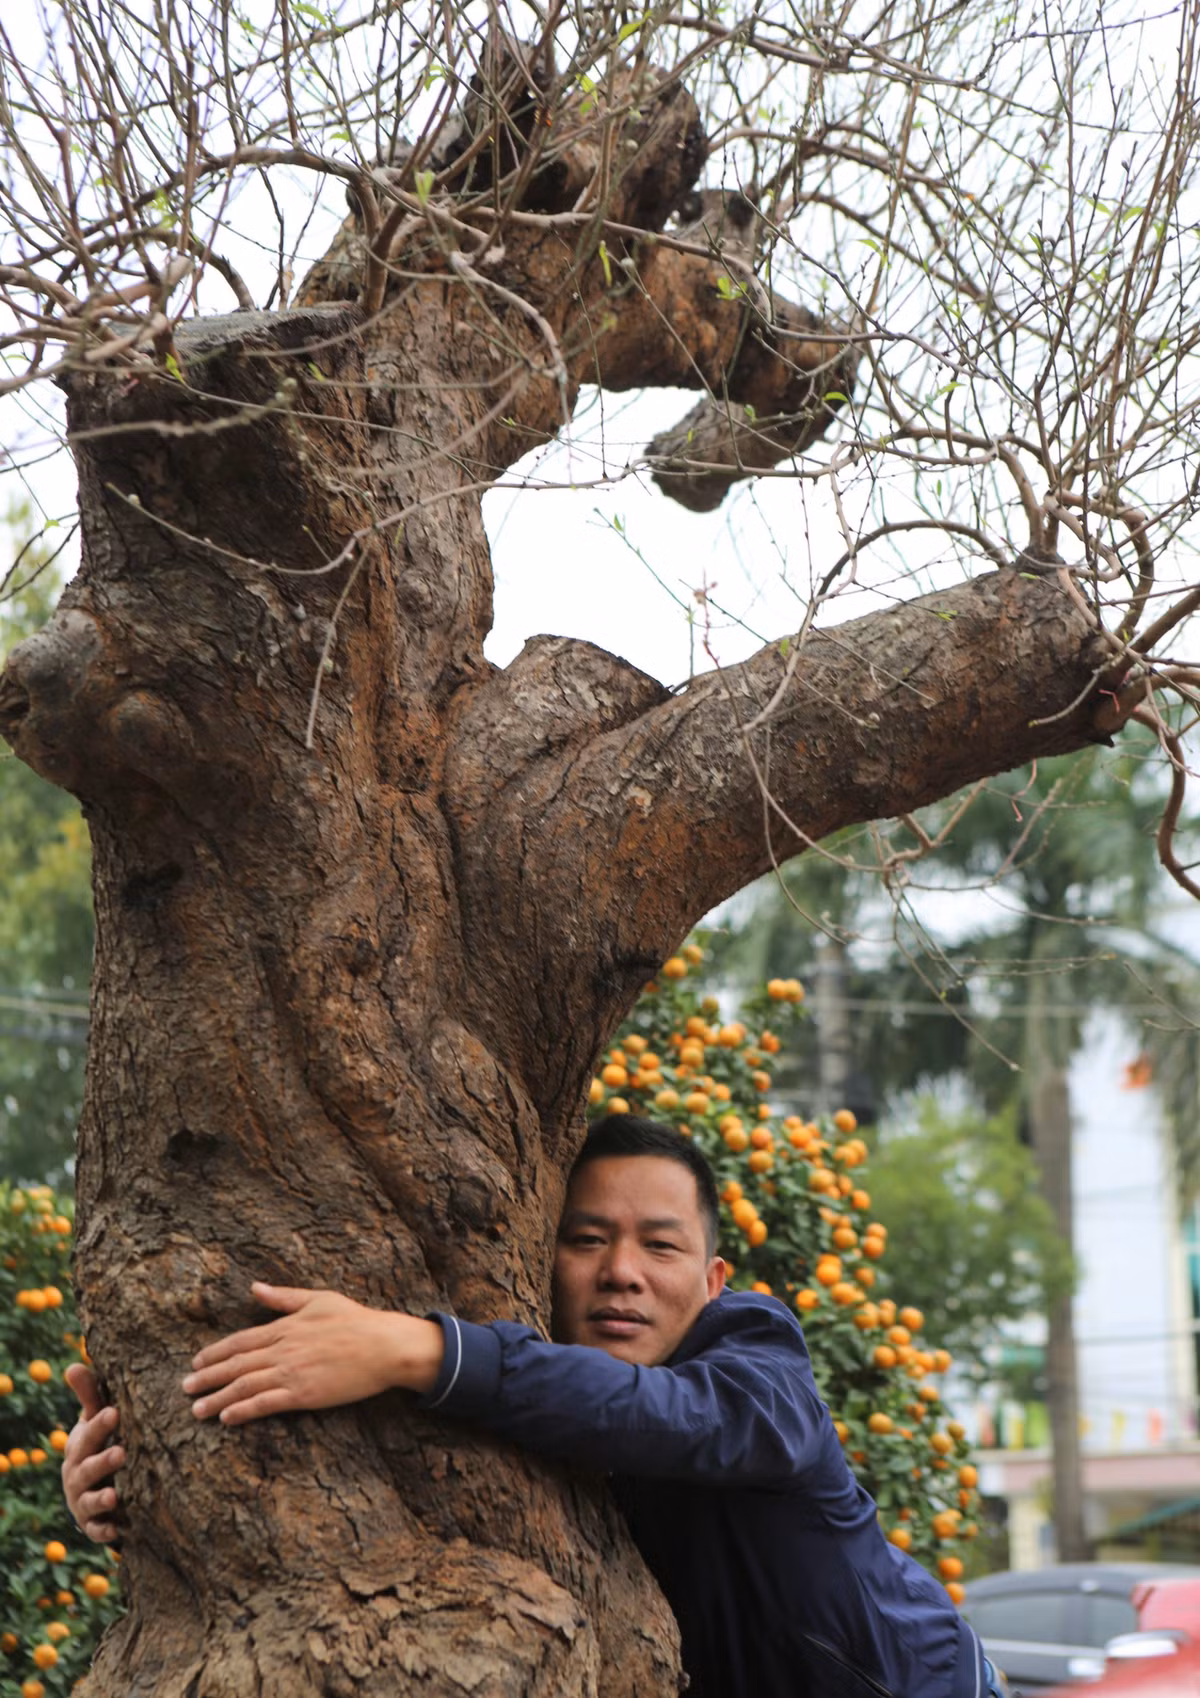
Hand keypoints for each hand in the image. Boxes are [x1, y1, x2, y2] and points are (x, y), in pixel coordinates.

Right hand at [62, 1363, 124, 1543]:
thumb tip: (73, 1365)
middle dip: (102, 1462)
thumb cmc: (96, 1444)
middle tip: (121, 1452)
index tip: (114, 1412)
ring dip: (101, 1499)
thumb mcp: (94, 1421)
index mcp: (80, 1447)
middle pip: (87, 1468)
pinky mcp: (92, 1524)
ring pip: (90, 1501)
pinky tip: (115, 1530)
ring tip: (114, 1497)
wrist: (87, 1486)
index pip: (88, 1434)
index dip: (99, 1424)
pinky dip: (103, 1532)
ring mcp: (83, 1501)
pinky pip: (95, 1530)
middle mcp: (77, 1475)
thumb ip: (89, 1395)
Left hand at [182, 1282, 443, 1425]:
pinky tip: (227, 1418)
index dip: (215, 1353)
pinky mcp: (303, 1394)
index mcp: (285, 1326)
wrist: (384, 1346)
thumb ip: (283, 1296)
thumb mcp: (318, 1299)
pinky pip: (265, 1404)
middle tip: (185, 1388)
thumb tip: (254, 1288)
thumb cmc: (356, 1319)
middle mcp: (282, 1349)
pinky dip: (243, 1410)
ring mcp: (291, 1373)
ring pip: (244, 1386)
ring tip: (197, 1410)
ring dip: (217, 1399)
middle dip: (207, 1377)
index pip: (240, 1341)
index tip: (196, 1362)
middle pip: (235, 1365)